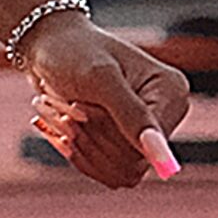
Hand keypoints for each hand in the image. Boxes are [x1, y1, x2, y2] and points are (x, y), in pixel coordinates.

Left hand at [21, 11, 190, 187]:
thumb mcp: (99, 78)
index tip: (76, 102)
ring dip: (79, 146)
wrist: (46, 45)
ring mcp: (142, 132)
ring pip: (116, 172)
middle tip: (65, 103)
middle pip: (131, 163)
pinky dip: (74, 153)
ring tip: (59, 112)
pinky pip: (103, 171)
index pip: (149, 144)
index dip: (107, 134)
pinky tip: (57, 127)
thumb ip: (131, 115)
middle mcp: (164, 115)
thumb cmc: (72, 51)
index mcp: (172, 93)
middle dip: (90, 137)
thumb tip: (162, 156)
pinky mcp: (121, 143)